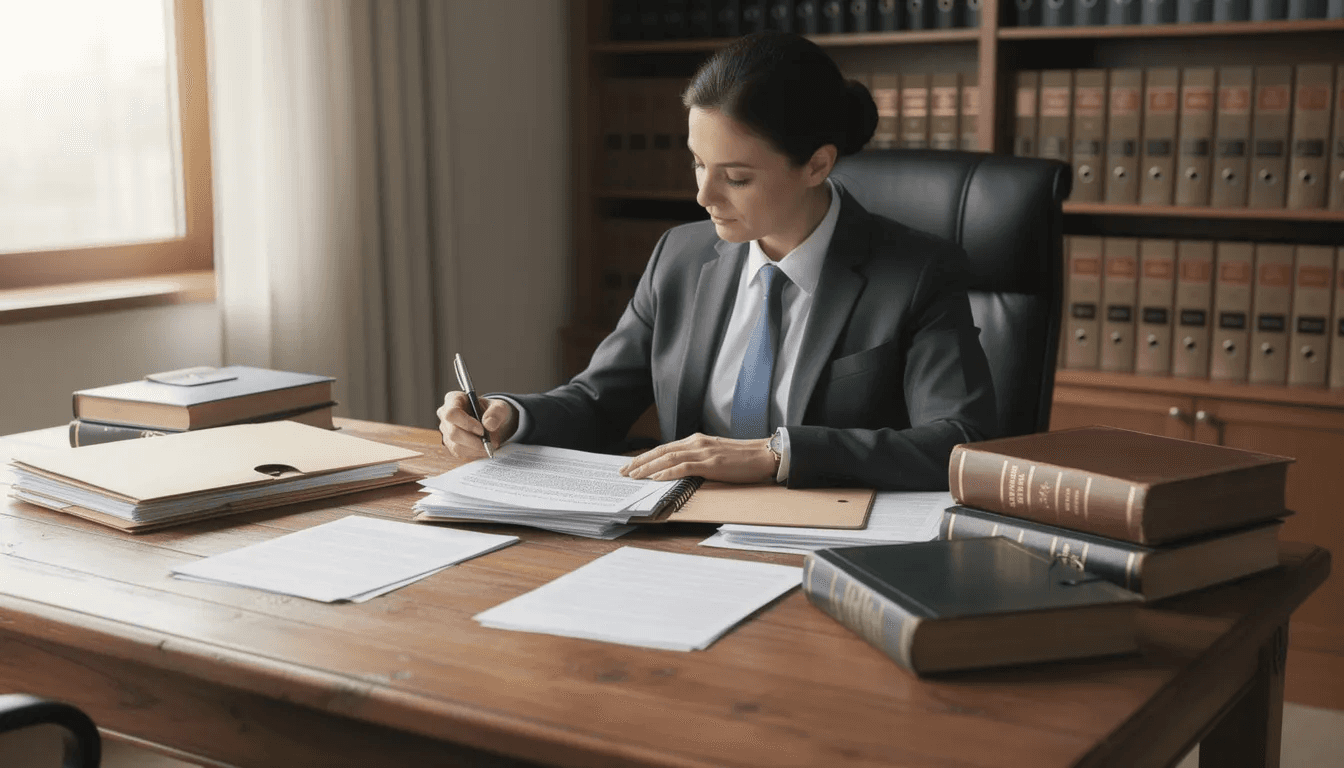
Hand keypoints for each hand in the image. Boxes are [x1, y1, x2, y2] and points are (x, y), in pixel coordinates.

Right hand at [436, 391, 517, 459]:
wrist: (491, 421)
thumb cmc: (492, 411)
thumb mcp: (500, 407)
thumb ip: (496, 413)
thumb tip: (488, 425)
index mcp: (454, 399)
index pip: (452, 413)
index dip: (466, 423)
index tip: (482, 430)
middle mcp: (445, 414)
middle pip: (453, 432)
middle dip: (473, 441)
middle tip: (489, 442)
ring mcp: (446, 430)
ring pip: (456, 446)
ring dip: (475, 448)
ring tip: (490, 445)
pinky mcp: (450, 443)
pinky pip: (460, 453)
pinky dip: (474, 453)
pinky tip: (484, 448)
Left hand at [619, 433, 775, 483]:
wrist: (764, 455)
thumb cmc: (742, 458)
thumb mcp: (714, 455)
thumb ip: (697, 459)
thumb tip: (678, 471)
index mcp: (696, 440)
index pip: (664, 448)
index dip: (645, 457)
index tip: (631, 465)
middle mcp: (696, 442)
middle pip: (661, 451)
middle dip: (639, 462)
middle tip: (622, 471)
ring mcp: (703, 452)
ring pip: (668, 458)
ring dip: (647, 468)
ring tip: (633, 476)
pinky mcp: (711, 463)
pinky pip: (684, 467)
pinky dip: (667, 472)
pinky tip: (656, 478)